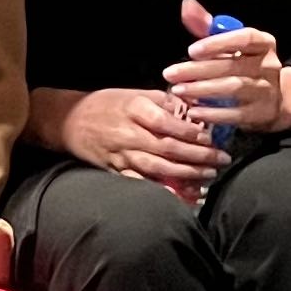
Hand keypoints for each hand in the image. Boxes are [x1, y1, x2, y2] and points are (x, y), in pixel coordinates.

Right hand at [45, 84, 223, 199]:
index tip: (211, 138)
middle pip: (166, 148)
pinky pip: (140, 184)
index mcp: (134, 108)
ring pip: (156, 169)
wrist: (69, 120)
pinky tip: (180, 197)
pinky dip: (161, 192)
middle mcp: (128, 133)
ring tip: (208, 178)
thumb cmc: (106, 104)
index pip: (166, 122)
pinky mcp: (115, 171)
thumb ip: (164, 102)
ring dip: (185, 175)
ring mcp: (121, 155)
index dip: (190, 133)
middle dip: (197, 157)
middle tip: (221, 161)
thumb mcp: (135, 93)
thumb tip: (195, 110)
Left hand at [165, 0, 290, 139]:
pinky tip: (193, 111)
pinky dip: (212, 113)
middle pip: (232, 65)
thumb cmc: (245, 64)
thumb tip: (187, 5)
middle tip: (170, 73)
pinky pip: (235, 113)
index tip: (191, 50)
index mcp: (263, 43)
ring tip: (178, 90)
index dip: (218, 43)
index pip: (245, 38)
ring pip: (233, 88)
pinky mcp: (260, 114)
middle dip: (198, 70)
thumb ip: (207, 26)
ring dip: (202, 90)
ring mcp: (266, 90)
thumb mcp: (230, 44)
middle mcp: (269, 65)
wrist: (276, 99)